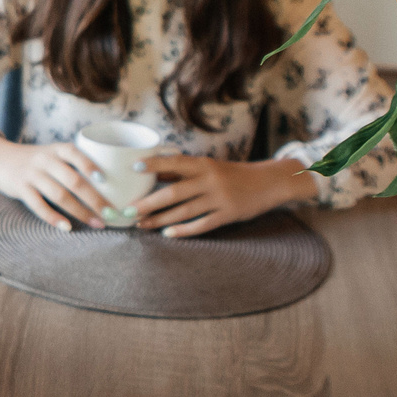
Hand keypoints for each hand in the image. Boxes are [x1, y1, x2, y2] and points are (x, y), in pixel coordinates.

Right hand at [0, 130, 114, 227]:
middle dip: (95, 199)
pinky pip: (38, 205)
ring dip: (80, 212)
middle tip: (111, 214)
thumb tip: (106, 186)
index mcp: (56, 149)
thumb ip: (71, 164)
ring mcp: (31, 174)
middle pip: (73, 180)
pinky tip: (67, 227)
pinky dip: (54, 218)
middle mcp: (44, 160)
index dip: (91, 166)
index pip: (76, 154)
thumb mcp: (51, 153)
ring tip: (96, 224)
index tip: (106, 180)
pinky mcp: (20, 188)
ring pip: (59, 195)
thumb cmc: (33, 160)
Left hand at [132, 154, 315, 236]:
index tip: (133, 168)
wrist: (269, 182)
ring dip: (160, 219)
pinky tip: (167, 234)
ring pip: (184, 211)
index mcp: (204, 164)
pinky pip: (202, 225)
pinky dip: (184, 231)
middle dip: (148, 203)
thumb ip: (182, 171)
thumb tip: (151, 173)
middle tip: (128, 211)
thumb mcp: (208, 167)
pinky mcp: (228, 214)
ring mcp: (220, 198)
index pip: (175, 162)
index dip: (154, 164)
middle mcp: (210, 180)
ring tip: (141, 224)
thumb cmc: (232, 174)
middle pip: (174, 192)